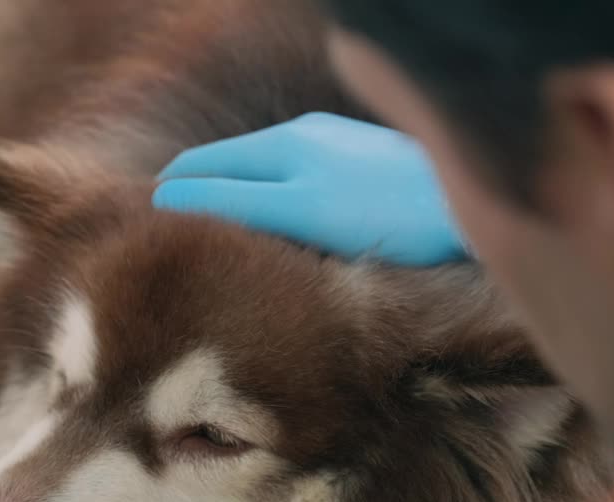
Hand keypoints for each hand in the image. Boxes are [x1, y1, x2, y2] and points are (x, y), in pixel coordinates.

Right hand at [153, 112, 467, 265]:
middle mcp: (305, 140)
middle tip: (166, 245)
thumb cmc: (389, 214)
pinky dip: (273, 210)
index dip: (166, 198)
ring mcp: (336, 153)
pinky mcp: (363, 172)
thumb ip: (233, 203)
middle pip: (229, 170)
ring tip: (215, 248)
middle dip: (195, 199)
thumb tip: (166, 200)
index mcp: (282, 146)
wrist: (475, 205)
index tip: (138, 234)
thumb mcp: (300, 212)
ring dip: (235, 206)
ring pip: (265, 181)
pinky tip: (281, 241)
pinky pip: (298, 190)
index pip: (198, 168)